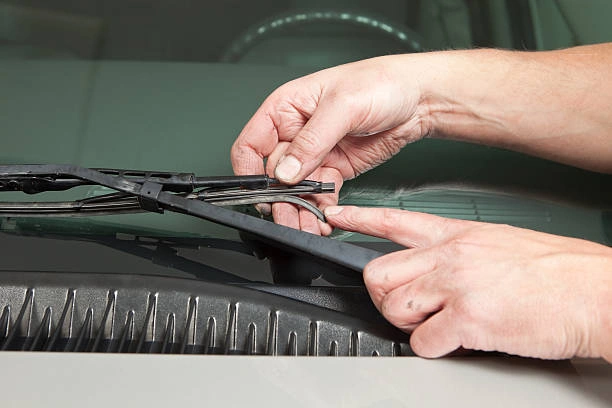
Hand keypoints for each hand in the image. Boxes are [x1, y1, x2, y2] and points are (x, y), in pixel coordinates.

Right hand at [231, 56, 428, 234]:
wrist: (419, 98)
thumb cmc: (380, 83)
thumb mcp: (342, 106)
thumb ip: (311, 141)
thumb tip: (285, 171)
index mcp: (285, 109)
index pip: (251, 144)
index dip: (249, 171)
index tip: (260, 193)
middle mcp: (295, 133)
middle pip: (273, 174)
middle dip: (280, 200)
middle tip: (288, 218)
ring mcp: (315, 153)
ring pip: (296, 190)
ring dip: (299, 210)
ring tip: (307, 226)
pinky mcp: (334, 169)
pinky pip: (319, 194)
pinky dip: (320, 209)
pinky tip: (324, 219)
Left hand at [324, 205, 611, 361]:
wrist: (597, 291)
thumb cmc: (557, 270)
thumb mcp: (500, 242)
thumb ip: (460, 251)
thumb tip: (436, 269)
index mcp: (458, 235)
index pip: (394, 220)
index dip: (359, 218)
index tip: (336, 216)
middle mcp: (450, 255)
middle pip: (378, 272)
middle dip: (383, 296)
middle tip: (404, 306)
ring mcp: (457, 285)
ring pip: (393, 305)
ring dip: (406, 322)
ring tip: (435, 323)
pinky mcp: (469, 318)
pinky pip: (423, 341)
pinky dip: (432, 347)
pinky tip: (454, 340)